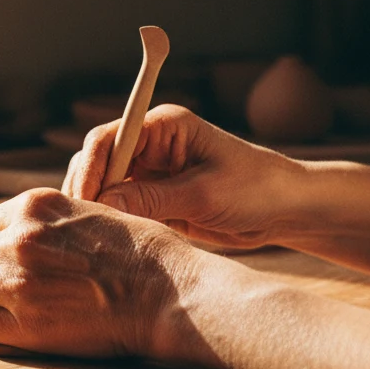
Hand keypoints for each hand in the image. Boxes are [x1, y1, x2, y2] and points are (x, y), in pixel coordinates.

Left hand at [0, 188, 196, 358]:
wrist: (169, 293)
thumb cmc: (144, 254)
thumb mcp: (92, 212)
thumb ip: (52, 222)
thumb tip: (27, 234)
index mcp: (36, 205)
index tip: (6, 261)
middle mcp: (18, 239)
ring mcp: (16, 282)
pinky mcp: (23, 326)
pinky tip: (6, 328)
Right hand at [62, 104, 303, 249]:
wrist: (287, 211)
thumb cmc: (256, 189)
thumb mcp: (204, 194)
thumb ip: (151, 198)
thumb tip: (102, 202)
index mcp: (162, 127)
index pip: (109, 139)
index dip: (92, 168)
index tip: (84, 199)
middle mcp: (149, 145)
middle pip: (98, 162)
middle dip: (87, 190)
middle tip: (81, 224)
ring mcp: (149, 173)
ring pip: (103, 187)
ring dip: (95, 207)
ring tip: (91, 236)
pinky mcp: (153, 199)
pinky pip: (120, 208)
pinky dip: (110, 222)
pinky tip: (106, 241)